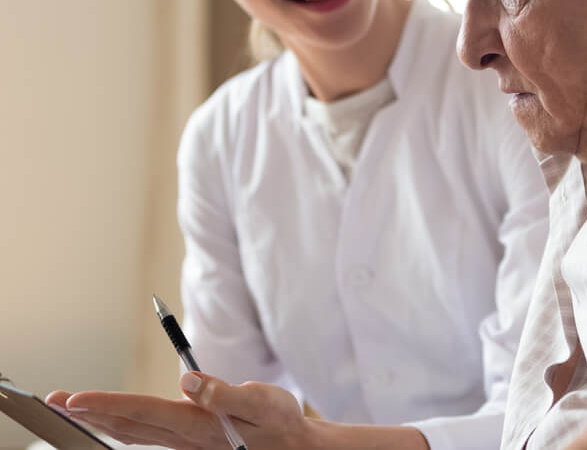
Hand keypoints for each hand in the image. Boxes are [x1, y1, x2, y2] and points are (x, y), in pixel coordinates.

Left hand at [47, 372, 313, 448]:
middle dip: (90, 412)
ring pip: (133, 433)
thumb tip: (187, 380)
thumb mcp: (261, 400)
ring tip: (74, 408)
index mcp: (198, 426)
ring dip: (100, 419)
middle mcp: (185, 439)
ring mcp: (185, 444)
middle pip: (128, 424)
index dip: (107, 403)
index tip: (75, 397)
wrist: (294, 448)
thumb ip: (223, 393)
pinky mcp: (190, 442)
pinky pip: (145, 436)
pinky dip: (122, 427)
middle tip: (55, 400)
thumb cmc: (280, 421)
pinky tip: (114, 422)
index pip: (143, 411)